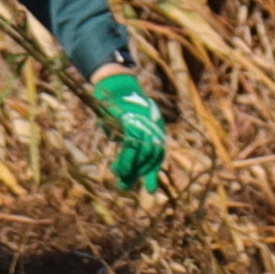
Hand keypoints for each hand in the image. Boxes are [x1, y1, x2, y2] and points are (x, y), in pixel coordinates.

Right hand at [88, 65, 170, 194]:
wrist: (117, 83)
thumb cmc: (121, 103)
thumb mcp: (127, 122)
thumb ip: (128, 139)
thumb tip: (123, 158)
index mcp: (156, 128)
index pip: (157, 154)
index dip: (153, 172)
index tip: (150, 190)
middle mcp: (154, 127)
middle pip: (150, 156)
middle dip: (139, 173)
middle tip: (126, 185)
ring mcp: (144, 125)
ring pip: (141, 154)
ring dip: (131, 169)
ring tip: (121, 179)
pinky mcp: (132, 123)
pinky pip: (131, 147)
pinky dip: (126, 160)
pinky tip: (120, 170)